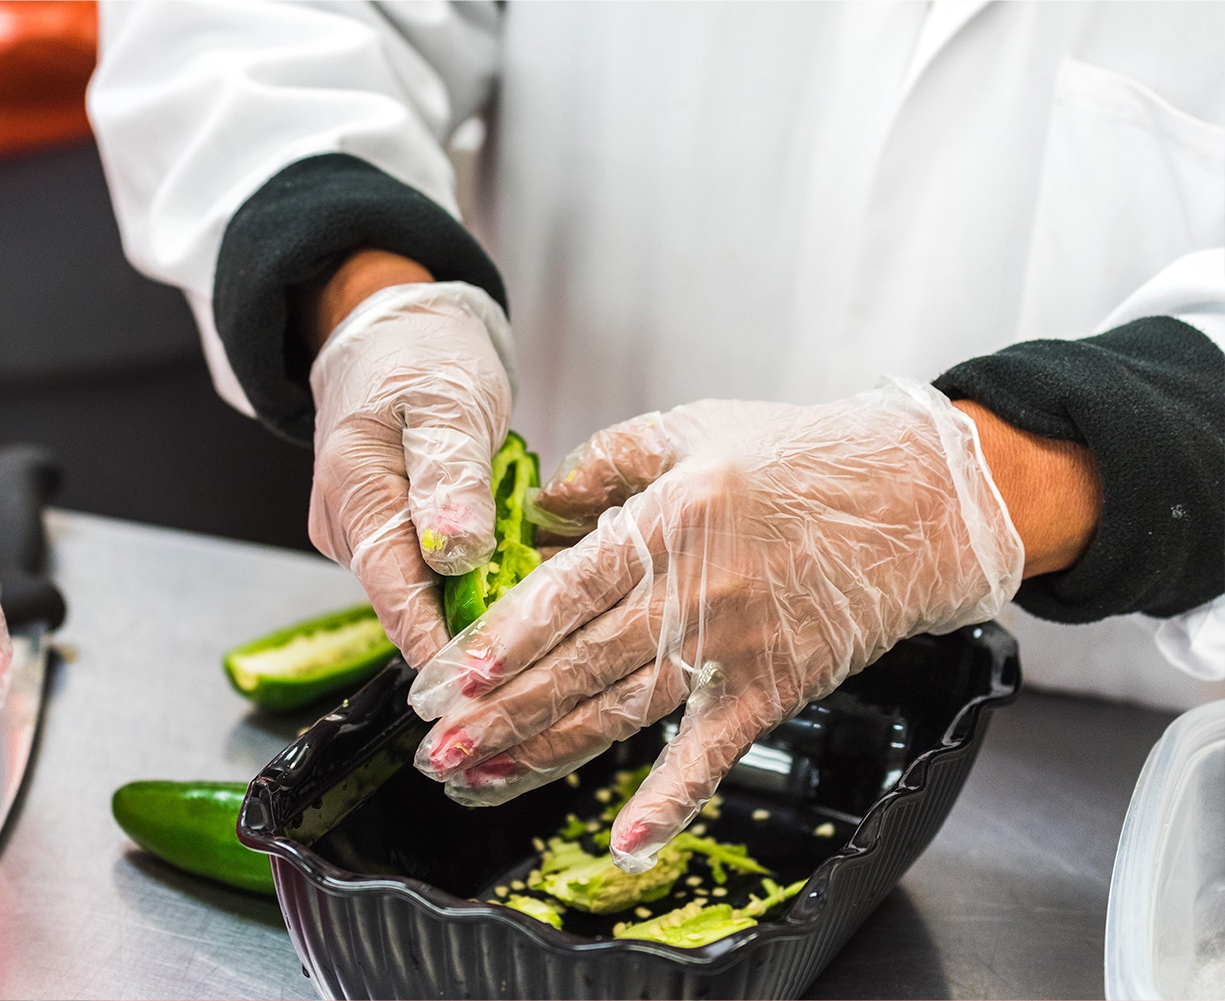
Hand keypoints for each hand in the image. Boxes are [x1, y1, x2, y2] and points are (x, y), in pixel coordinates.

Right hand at [308, 272, 513, 668]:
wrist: (390, 331)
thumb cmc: (419, 355)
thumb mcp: (447, 403)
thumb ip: (450, 477)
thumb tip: (455, 552)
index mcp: (354, 492)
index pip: (396, 595)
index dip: (443, 648)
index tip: (492, 686)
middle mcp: (346, 526)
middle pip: (408, 606)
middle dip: (468, 636)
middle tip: (539, 656)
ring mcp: (362, 534)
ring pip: (422, 595)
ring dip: (474, 608)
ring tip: (538, 621)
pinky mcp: (385, 534)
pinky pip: (430, 574)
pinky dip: (472, 581)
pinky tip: (513, 582)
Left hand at [406, 380, 1024, 871]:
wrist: (917, 500)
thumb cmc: (800, 457)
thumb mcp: (690, 427)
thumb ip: (604, 461)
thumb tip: (541, 509)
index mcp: (670, 521)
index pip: (569, 591)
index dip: (507, 639)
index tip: (450, 675)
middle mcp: (697, 592)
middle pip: (580, 664)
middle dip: (499, 710)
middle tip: (437, 746)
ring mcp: (734, 648)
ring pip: (621, 712)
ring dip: (545, 751)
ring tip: (480, 777)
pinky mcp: (770, 689)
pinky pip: (711, 754)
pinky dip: (669, 801)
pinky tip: (624, 840)